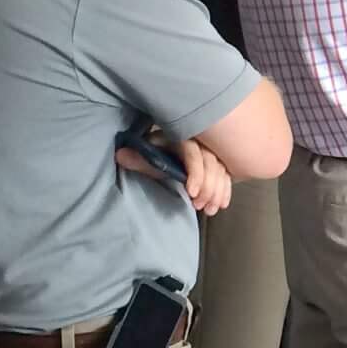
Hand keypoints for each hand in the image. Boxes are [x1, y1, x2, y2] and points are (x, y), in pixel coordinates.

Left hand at [115, 139, 233, 215]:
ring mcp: (211, 152)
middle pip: (211, 164)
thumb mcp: (147, 154)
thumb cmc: (155, 149)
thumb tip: (120, 155)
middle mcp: (201, 142)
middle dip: (208, 187)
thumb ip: (138, 158)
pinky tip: (222, 205)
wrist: (165, 144)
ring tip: (209, 210)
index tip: (191, 193)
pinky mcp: (217, 162)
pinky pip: (226, 175)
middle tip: (198, 205)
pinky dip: (225, 190)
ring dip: (217, 192)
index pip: (194, 154)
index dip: (195, 173)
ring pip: (221, 171)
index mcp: (183, 137)